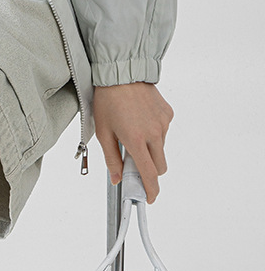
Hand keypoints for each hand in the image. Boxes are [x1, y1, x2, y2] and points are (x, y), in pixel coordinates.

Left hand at [92, 82, 173, 203]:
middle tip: (133, 163)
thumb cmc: (108, 100)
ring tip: (131, 133)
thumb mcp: (103, 132)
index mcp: (136, 140)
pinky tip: (139, 121)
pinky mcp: (168, 114)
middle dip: (149, 170)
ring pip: (161, 149)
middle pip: (160, 166)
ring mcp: (163, 123)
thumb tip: (116, 178)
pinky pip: (163, 132)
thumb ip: (111, 158)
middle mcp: (154, 133)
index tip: (149, 198)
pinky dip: (153, 134)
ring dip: (150, 150)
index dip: (151, 190)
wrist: (122, 72)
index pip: (149, 174)